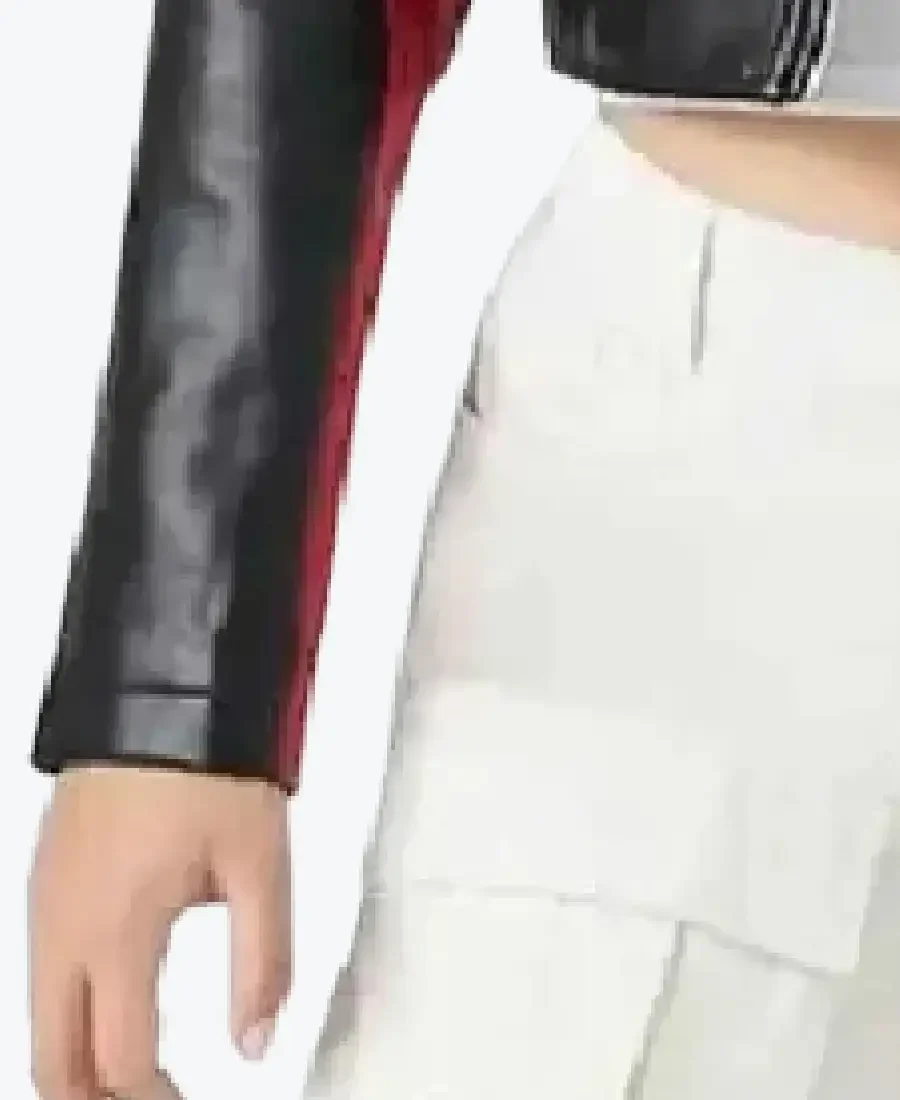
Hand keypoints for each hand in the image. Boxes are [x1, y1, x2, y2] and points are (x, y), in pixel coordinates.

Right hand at [28, 768, 292, 1098]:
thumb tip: (256, 1038)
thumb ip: (262, 962)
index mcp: (116, 933)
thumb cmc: (207, 765)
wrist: (160, 691)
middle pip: (53, 1064)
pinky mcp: (46, 876)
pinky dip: (71, 1011)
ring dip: (80, 1061)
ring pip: (40, 1019)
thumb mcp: (260, 866)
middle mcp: (63, 927)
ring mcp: (45, 901)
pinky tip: (117, 1001)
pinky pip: (42, 970)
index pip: (119, 1064)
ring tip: (138, 1072)